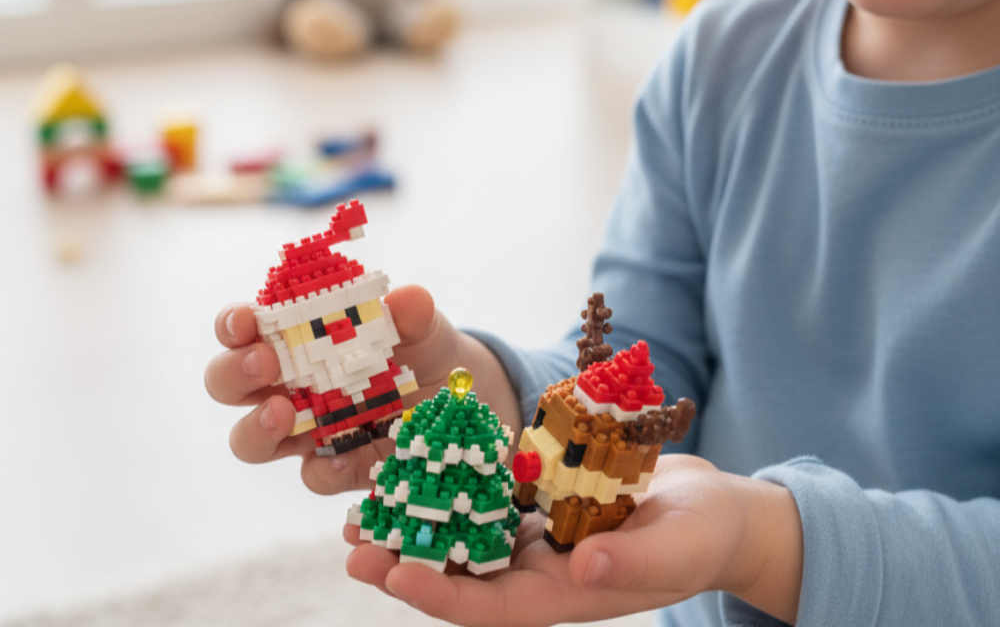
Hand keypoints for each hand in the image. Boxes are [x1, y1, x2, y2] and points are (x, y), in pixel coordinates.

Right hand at [204, 284, 521, 496]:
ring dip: (257, 429)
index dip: (233, 323)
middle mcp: (287, 385)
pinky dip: (326, 469)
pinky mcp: (338, 466)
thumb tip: (406, 299)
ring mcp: (306, 431)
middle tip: (265, 364)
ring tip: (284, 415)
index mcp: (295, 337)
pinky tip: (348, 457)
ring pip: (251, 442)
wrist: (457, 396)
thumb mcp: (424, 325)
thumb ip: (413, 311)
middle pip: (228, 384)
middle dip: (235, 373)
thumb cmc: (421, 346)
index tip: (246, 320)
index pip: (242, 328)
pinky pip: (315, 476)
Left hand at [344, 454, 802, 625]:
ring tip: (368, 507)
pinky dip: (461, 485)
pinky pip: (494, 497)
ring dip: (423, 522)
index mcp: (567, 594)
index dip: (441, 594)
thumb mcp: (678, 547)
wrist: (715, 510)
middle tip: (352, 544)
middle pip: (464, 574)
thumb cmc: (705, 536)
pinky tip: (429, 462)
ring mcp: (541, 538)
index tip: (393, 575)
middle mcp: (543, 571)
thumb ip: (634, 559)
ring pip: (470, 535)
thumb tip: (585, 565)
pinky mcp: (545, 502)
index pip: (492, 607)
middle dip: (408, 561)